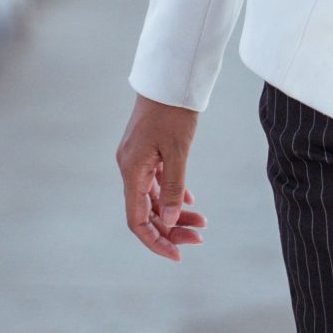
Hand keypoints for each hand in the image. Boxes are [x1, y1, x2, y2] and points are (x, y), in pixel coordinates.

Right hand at [116, 94, 208, 260]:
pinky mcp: (147, 152)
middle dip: (171, 229)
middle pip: (147, 212)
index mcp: (131, 171)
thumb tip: (172, 220)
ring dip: (175, 212)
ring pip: (154, 198)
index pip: (137, 220)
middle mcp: (130, 168)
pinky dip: (173, 194)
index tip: (177, 255)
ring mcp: (137, 160)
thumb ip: (175, 186)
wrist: (170, 77)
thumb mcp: (178, 150)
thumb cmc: (174, 110)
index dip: (155, 241)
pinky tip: (190, 200)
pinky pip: (156, 182)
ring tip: (202, 222)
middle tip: (200, 236)